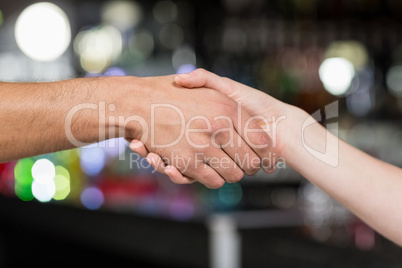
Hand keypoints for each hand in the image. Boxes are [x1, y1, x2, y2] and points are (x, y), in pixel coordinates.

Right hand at [119, 75, 272, 187]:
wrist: (138, 102)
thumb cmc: (173, 94)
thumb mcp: (207, 88)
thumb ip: (232, 105)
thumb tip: (258, 126)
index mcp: (228, 107)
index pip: (262, 140)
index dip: (264, 152)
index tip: (259, 155)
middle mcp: (219, 126)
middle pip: (250, 161)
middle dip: (248, 166)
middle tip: (241, 163)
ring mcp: (202, 146)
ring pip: (233, 175)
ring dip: (230, 173)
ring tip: (223, 164)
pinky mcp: (187, 162)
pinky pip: (213, 181)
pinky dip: (213, 178)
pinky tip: (207, 167)